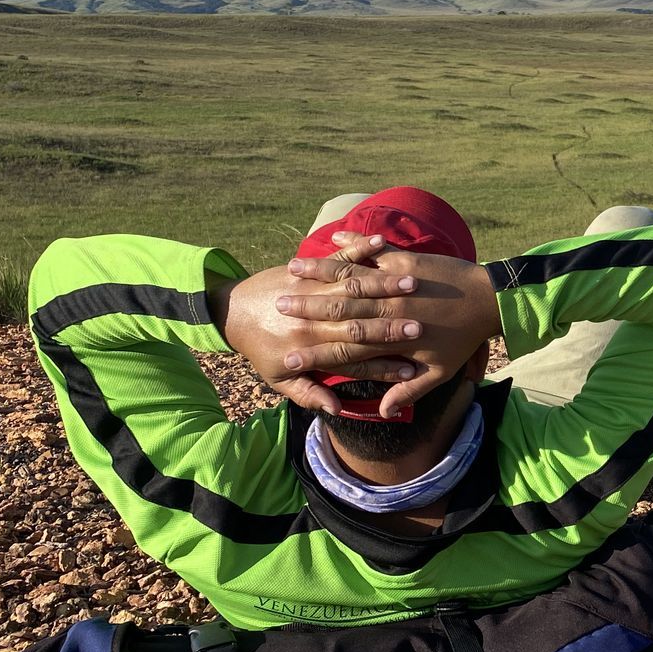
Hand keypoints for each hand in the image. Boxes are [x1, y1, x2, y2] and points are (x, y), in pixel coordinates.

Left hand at [213, 232, 423, 414]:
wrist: (230, 312)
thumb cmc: (257, 348)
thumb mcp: (277, 380)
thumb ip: (308, 394)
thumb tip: (334, 410)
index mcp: (314, 348)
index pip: (357, 360)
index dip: (385, 366)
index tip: (412, 368)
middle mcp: (317, 320)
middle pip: (364, 324)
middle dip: (395, 325)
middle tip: (423, 326)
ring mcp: (314, 292)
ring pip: (356, 288)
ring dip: (385, 285)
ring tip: (413, 283)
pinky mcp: (309, 271)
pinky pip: (338, 257)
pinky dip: (358, 247)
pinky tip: (379, 241)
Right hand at [279, 232, 499, 417]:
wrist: (489, 301)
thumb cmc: (463, 339)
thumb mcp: (440, 372)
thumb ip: (409, 391)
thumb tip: (386, 412)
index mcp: (390, 338)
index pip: (343, 350)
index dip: (313, 355)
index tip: (286, 357)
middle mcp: (386, 308)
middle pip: (337, 309)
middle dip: (304, 308)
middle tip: (275, 306)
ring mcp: (395, 280)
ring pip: (349, 275)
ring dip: (319, 271)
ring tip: (291, 269)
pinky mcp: (405, 258)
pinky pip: (374, 248)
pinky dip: (354, 243)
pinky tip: (332, 237)